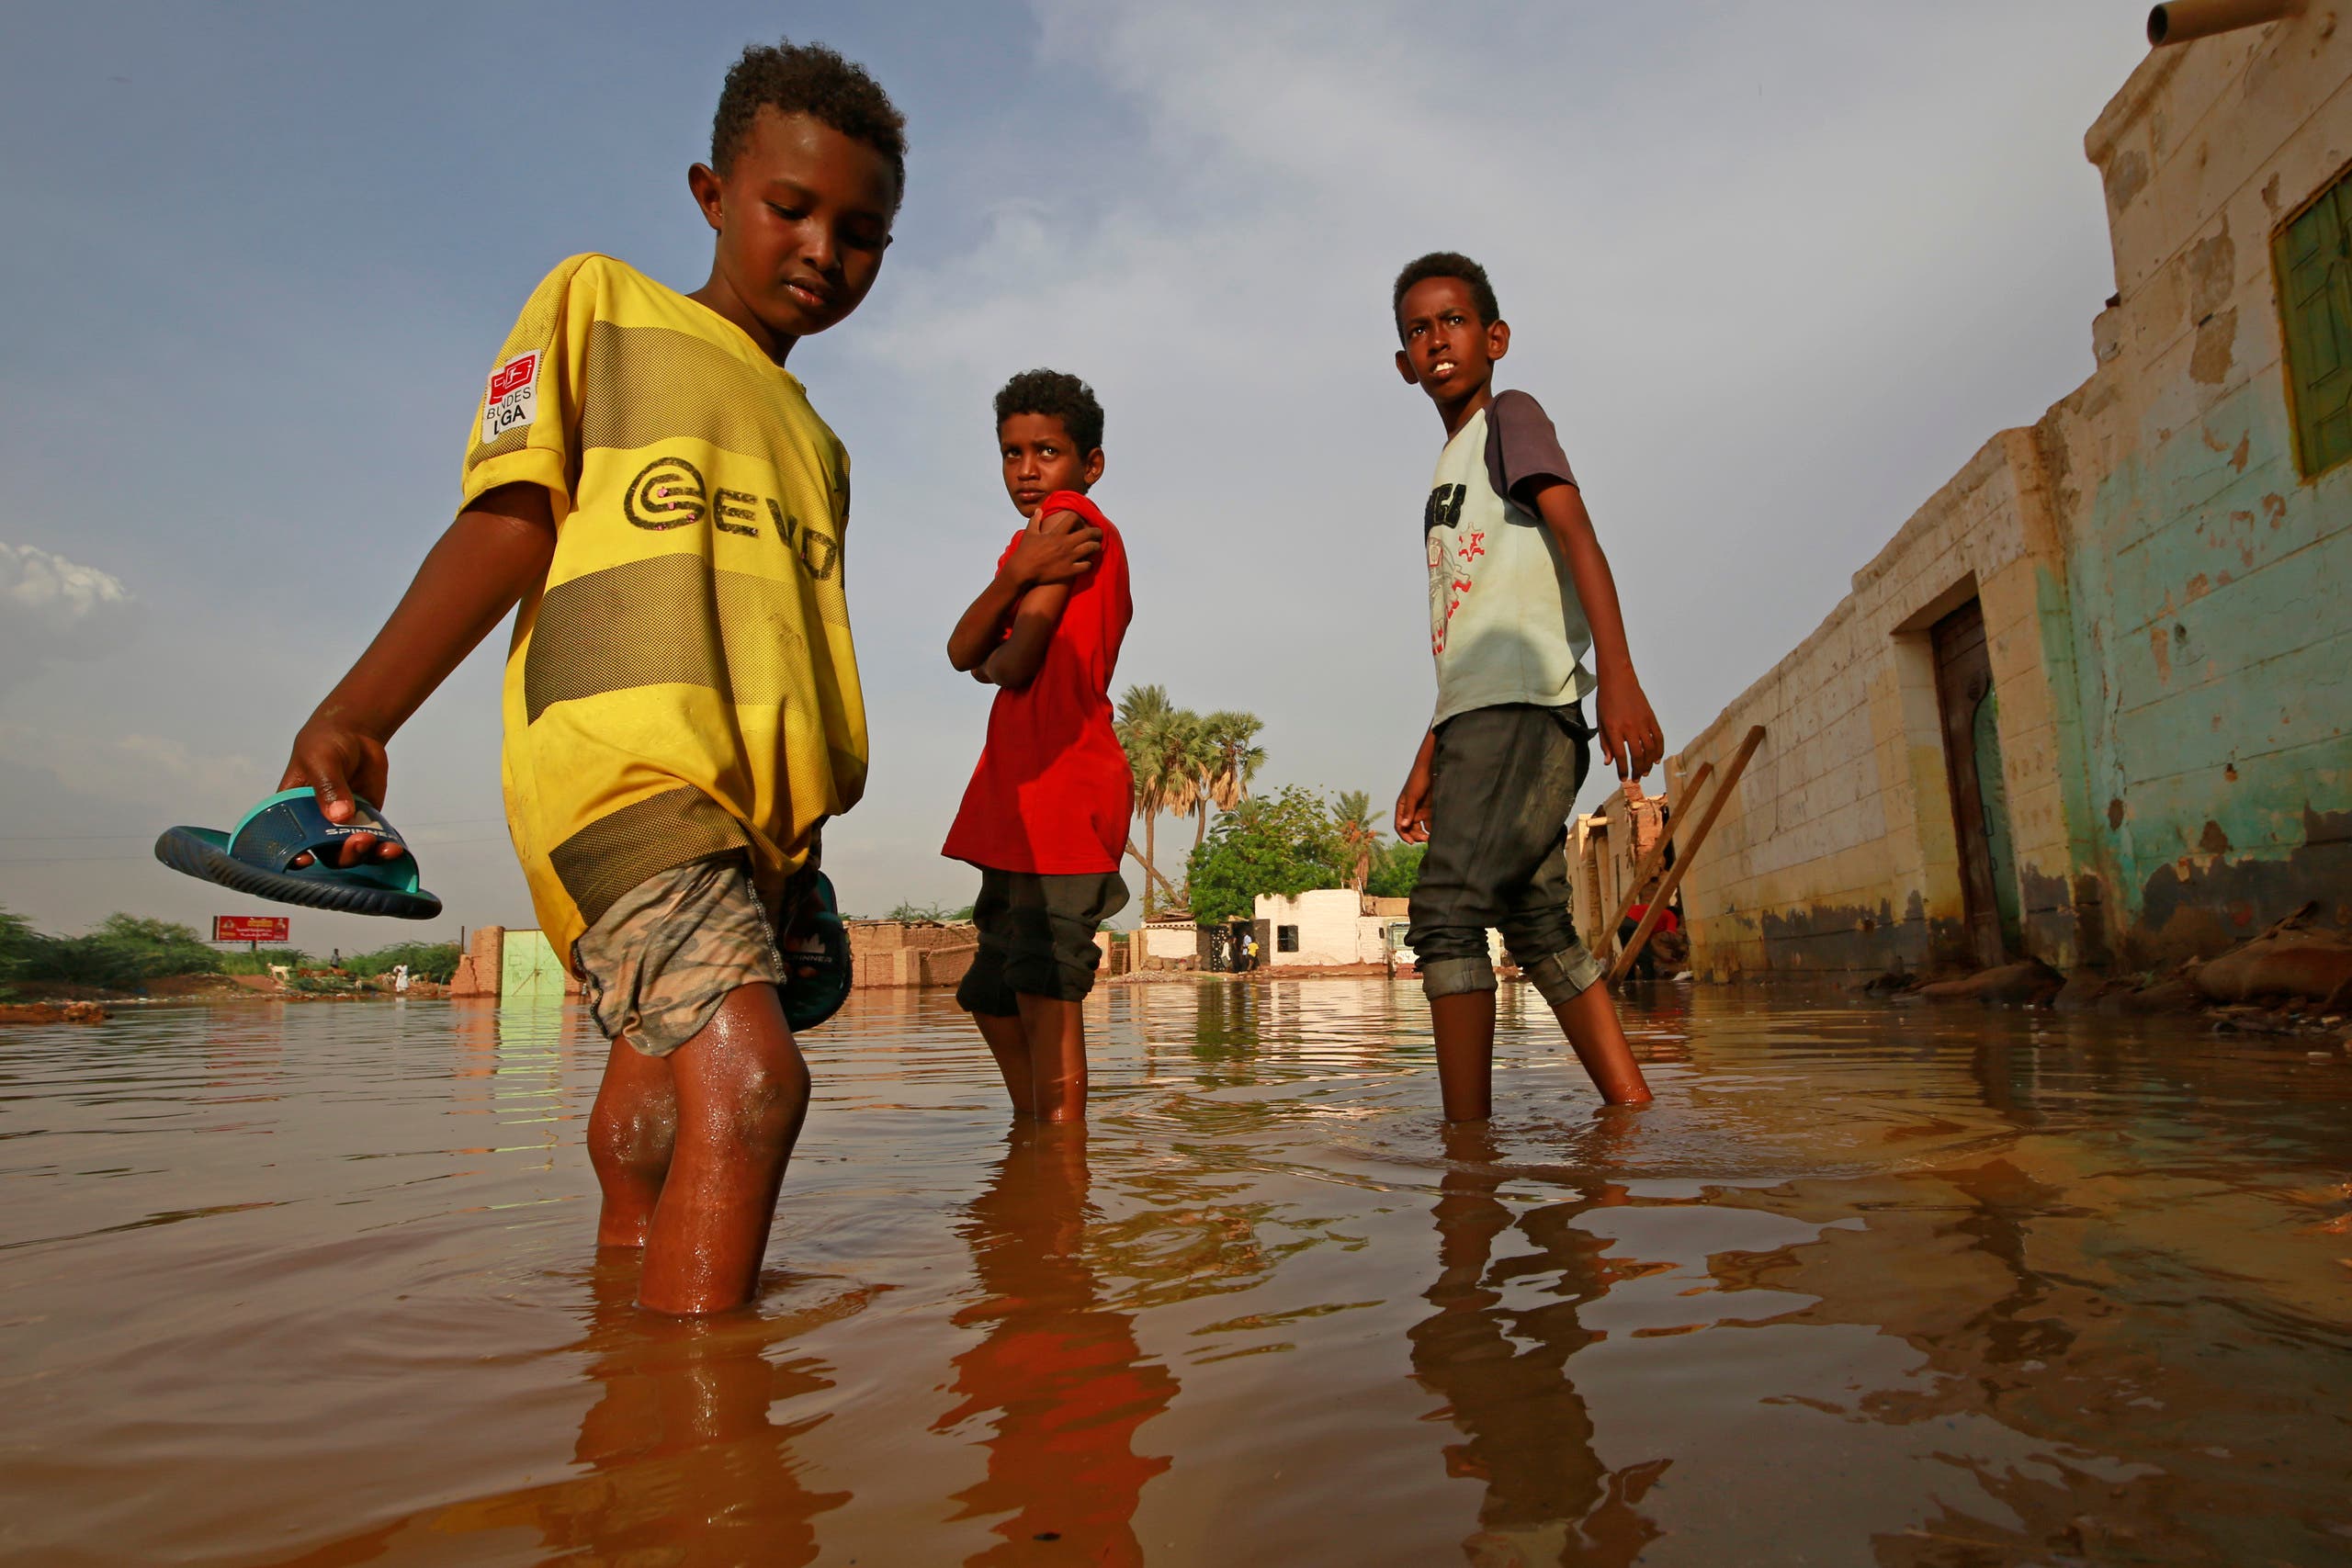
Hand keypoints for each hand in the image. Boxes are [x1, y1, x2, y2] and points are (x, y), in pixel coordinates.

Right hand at [277, 710, 401, 867]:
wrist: (355, 735)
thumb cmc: (326, 744)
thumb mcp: (322, 760)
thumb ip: (329, 786)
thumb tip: (339, 815)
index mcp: (294, 810)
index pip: (289, 839)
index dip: (294, 854)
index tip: (306, 859)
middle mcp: (316, 822)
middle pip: (326, 851)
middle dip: (343, 854)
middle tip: (359, 841)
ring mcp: (342, 824)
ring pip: (351, 851)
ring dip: (366, 855)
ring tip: (384, 848)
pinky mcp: (365, 820)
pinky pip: (373, 840)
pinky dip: (383, 848)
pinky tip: (394, 847)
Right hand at [1004, 508, 1101, 586]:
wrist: (1022, 571)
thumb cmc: (1025, 552)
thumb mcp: (1029, 533)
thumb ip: (1035, 520)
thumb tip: (1038, 510)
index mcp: (1056, 533)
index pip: (1074, 518)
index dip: (1079, 519)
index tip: (1081, 524)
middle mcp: (1065, 544)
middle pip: (1089, 533)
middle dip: (1096, 532)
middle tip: (1099, 534)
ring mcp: (1069, 557)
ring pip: (1091, 548)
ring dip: (1095, 547)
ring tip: (1095, 547)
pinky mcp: (1069, 571)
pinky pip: (1087, 566)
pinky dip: (1089, 563)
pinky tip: (1086, 563)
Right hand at [1394, 747, 1434, 843]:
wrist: (1431, 768)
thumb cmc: (1419, 779)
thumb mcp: (1413, 796)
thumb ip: (1409, 811)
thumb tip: (1404, 826)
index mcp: (1402, 807)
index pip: (1400, 825)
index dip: (1404, 835)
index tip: (1412, 842)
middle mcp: (1410, 810)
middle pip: (1410, 828)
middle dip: (1416, 835)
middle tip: (1425, 839)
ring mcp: (1420, 809)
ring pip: (1420, 827)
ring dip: (1424, 833)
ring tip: (1431, 837)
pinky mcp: (1430, 808)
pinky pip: (1430, 821)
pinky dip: (1432, 827)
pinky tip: (1438, 831)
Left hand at [1595, 671, 1664, 779]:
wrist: (1618, 679)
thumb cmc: (1606, 700)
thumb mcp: (1600, 722)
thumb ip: (1605, 743)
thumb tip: (1608, 762)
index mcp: (1614, 728)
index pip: (1620, 755)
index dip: (1622, 770)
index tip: (1623, 778)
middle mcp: (1630, 727)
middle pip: (1637, 755)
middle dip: (1637, 770)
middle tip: (1635, 779)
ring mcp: (1643, 722)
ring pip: (1650, 749)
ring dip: (1648, 763)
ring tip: (1644, 771)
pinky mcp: (1651, 717)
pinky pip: (1658, 737)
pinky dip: (1659, 750)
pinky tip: (1656, 759)